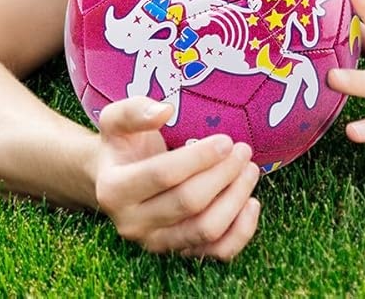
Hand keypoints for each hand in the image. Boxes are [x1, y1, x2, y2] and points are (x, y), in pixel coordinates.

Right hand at [93, 98, 261, 259]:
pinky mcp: (177, 253)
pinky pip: (215, 253)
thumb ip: (134, 111)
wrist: (112, 181)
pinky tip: (251, 203)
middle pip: (189, 203)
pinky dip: (240, 232)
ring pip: (205, 230)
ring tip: (250, 170)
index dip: (199, 157)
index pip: (163, 175)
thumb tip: (165, 110)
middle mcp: (133, 224)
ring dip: (235, 199)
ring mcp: (155, 243)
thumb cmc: (121, 145)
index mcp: (114, 189)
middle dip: (223, 174)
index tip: (226, 140)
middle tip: (243, 150)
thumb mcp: (115, 120)